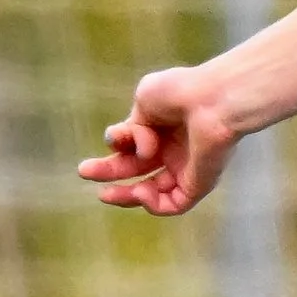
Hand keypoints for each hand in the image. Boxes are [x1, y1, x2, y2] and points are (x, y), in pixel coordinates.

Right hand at [78, 67, 240, 215]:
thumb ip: (133, 125)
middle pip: (137, 168)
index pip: (134, 143)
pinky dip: (151, 203)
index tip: (115, 137)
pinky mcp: (199, 184)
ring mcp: (187, 167)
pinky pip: (172, 204)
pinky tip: (140, 189)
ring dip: (126, 195)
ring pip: (152, 192)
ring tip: (104, 194)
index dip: (118, 143)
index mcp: (163, 125)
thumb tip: (136, 148)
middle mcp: (175, 148)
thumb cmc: (181, 92)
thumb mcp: (145, 99)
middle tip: (84, 172)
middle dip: (109, 172)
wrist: (211, 101)